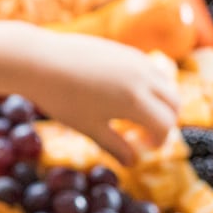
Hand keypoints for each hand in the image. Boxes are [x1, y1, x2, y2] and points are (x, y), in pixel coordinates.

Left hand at [21, 30, 178, 165]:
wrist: (40, 61)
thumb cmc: (62, 98)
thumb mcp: (89, 127)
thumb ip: (115, 146)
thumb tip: (132, 163)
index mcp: (136, 101)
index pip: (165, 124)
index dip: (159, 140)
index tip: (145, 147)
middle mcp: (143, 77)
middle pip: (173, 102)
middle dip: (166, 120)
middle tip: (145, 133)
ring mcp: (135, 60)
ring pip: (165, 82)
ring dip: (160, 101)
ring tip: (136, 114)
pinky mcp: (125, 49)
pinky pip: (150, 68)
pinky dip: (149, 84)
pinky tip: (125, 94)